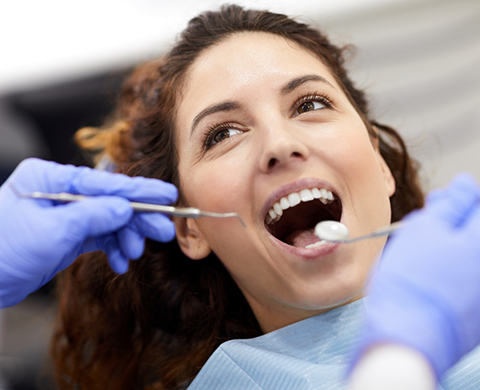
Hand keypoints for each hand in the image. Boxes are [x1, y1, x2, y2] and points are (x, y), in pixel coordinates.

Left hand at [0, 158, 177, 307]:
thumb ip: (94, 215)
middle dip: (138, 218)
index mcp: (50, 179)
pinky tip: (120, 263)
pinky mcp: (69, 236)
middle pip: (111, 201)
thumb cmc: (1, 251)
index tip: (166, 194)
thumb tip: (127, 207)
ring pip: (109, 221)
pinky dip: (113, 249)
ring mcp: (66, 215)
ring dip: (126, 237)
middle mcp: (61, 193)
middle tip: (163, 231)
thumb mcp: (52, 231)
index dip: (139, 189)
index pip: (104, 182)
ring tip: (135, 253)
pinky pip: (100, 238)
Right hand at [352, 174, 479, 379]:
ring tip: (418, 257)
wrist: (407, 337)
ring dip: (447, 249)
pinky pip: (467, 282)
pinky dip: (449, 274)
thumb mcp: (424, 230)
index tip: (435, 205)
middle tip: (422, 230)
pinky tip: (426, 279)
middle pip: (474, 232)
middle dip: (450, 224)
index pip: (478, 205)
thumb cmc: (411, 282)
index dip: (455, 201)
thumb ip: (450, 204)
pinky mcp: (479, 315)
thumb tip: (466, 184)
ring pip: (468, 256)